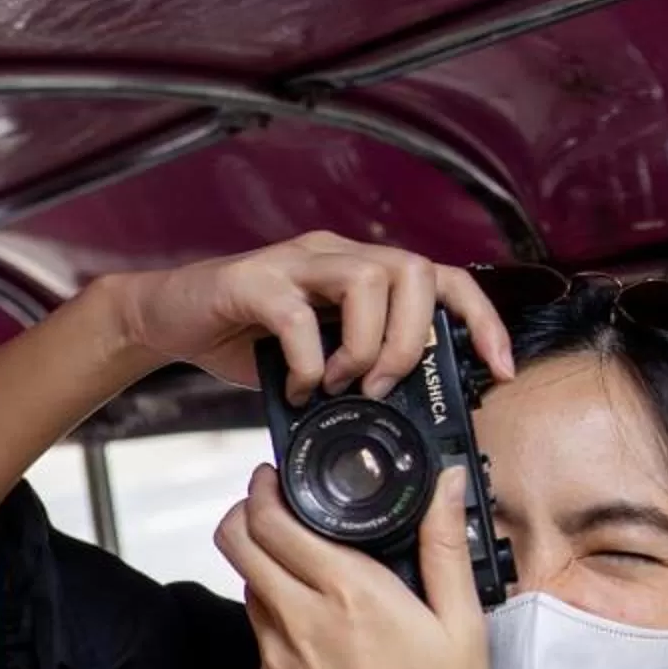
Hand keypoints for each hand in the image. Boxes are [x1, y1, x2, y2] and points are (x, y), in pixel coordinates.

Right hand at [101, 234, 515, 400]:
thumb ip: (358, 369)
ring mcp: (294, 263)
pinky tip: (294, 388)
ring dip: (366, 346)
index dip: (483, 321)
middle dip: (412, 340)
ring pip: (369, 281)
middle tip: (383, 387)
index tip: (499, 371)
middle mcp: (335, 254)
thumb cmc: (245, 339)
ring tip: (340, 384)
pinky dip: (307, 362)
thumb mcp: (318, 356)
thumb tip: (405, 414)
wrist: (168, 319)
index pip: (444, 278)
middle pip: (414, 270)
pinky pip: (298, 315)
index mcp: (361, 270)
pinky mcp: (252, 280)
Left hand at [216, 463, 492, 668]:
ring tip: (310, 577)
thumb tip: (446, 486)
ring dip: (267, 572)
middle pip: (235, 543)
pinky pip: (262, 644)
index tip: (274, 479)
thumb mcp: (462, 625)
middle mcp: (298, 621)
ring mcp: (274, 661)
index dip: (262, 489)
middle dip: (246, 515)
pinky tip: (322, 643)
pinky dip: (280, 628)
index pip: (269, 520)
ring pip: (249, 592)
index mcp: (347, 593)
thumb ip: (443, 546)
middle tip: (273, 510)